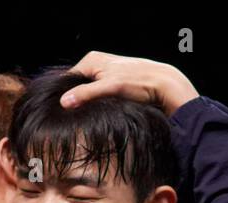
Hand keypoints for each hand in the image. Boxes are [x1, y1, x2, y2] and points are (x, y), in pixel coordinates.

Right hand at [60, 52, 198, 115]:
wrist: (164, 85)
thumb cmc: (139, 82)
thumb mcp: (110, 88)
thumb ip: (86, 94)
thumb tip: (64, 102)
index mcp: (91, 59)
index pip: (68, 79)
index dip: (66, 96)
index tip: (65, 112)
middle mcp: (96, 63)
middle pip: (77, 86)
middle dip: (78, 100)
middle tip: (79, 116)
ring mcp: (104, 73)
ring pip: (88, 92)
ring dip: (89, 103)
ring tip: (91, 114)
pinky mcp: (113, 83)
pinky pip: (98, 94)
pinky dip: (98, 103)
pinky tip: (102, 111)